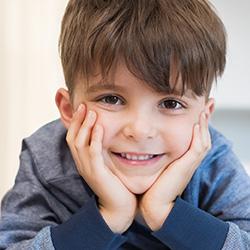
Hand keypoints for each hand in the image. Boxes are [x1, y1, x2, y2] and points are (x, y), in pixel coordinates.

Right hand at [66, 104, 136, 233]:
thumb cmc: (115, 184)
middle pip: (72, 138)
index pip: (73, 138)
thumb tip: (106, 135)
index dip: (75, 123)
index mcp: (83, 161)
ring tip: (91, 112)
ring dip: (85, 126)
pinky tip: (100, 128)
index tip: (82, 108)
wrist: (118, 207)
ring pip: (80, 144)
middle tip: (84, 105)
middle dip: (77, 121)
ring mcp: (88, 169)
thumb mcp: (106, 164)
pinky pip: (93, 153)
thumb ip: (102, 152)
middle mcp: (81, 164)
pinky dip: (95, 139)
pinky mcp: (97, 173)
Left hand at [139, 112, 210, 230]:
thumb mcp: (158, 166)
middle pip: (204, 137)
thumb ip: (157, 156)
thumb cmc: (153, 186)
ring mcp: (190, 164)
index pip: (196, 138)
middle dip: (206, 120)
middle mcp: (190, 161)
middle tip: (208, 104)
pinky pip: (197, 149)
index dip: (200, 125)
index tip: (199, 110)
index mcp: (184, 160)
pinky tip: (196, 125)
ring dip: (205, 125)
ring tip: (204, 110)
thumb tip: (147, 144)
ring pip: (203, 141)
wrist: (154, 204)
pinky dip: (198, 137)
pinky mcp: (186, 167)